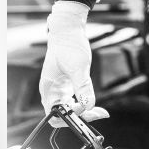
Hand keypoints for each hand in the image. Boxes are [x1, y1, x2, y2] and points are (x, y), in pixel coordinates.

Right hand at [38, 2, 109, 123]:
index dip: (70, 116)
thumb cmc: (68, 45)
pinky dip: (84, 103)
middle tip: (98, 113)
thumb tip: (88, 105)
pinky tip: (94, 103)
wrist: (67, 31)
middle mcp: (52, 92)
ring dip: (84, 112)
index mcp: (49, 89)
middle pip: (63, 114)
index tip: (85, 109)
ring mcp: (59, 90)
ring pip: (70, 109)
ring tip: (100, 111)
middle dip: (80, 116)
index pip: (54, 114)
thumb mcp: (78, 67)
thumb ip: (82, 87)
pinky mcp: (67, 86)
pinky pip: (74, 101)